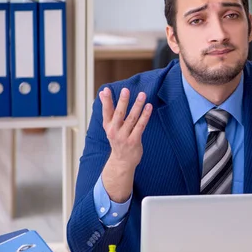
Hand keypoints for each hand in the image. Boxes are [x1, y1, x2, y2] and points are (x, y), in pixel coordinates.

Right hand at [99, 87, 151, 202]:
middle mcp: (114, 131)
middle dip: (122, 101)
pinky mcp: (134, 141)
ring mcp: (124, 136)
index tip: (106, 90)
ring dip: (137, 106)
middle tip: (126, 90)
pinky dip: (145, 116)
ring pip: (131, 119)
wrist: (122, 161)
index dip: (106, 101)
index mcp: (108, 126)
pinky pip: (140, 126)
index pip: (106, 111)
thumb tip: (102, 92)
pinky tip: (149, 107)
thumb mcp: (109, 126)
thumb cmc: (117, 139)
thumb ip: (107, 109)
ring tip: (142, 95)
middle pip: (119, 114)